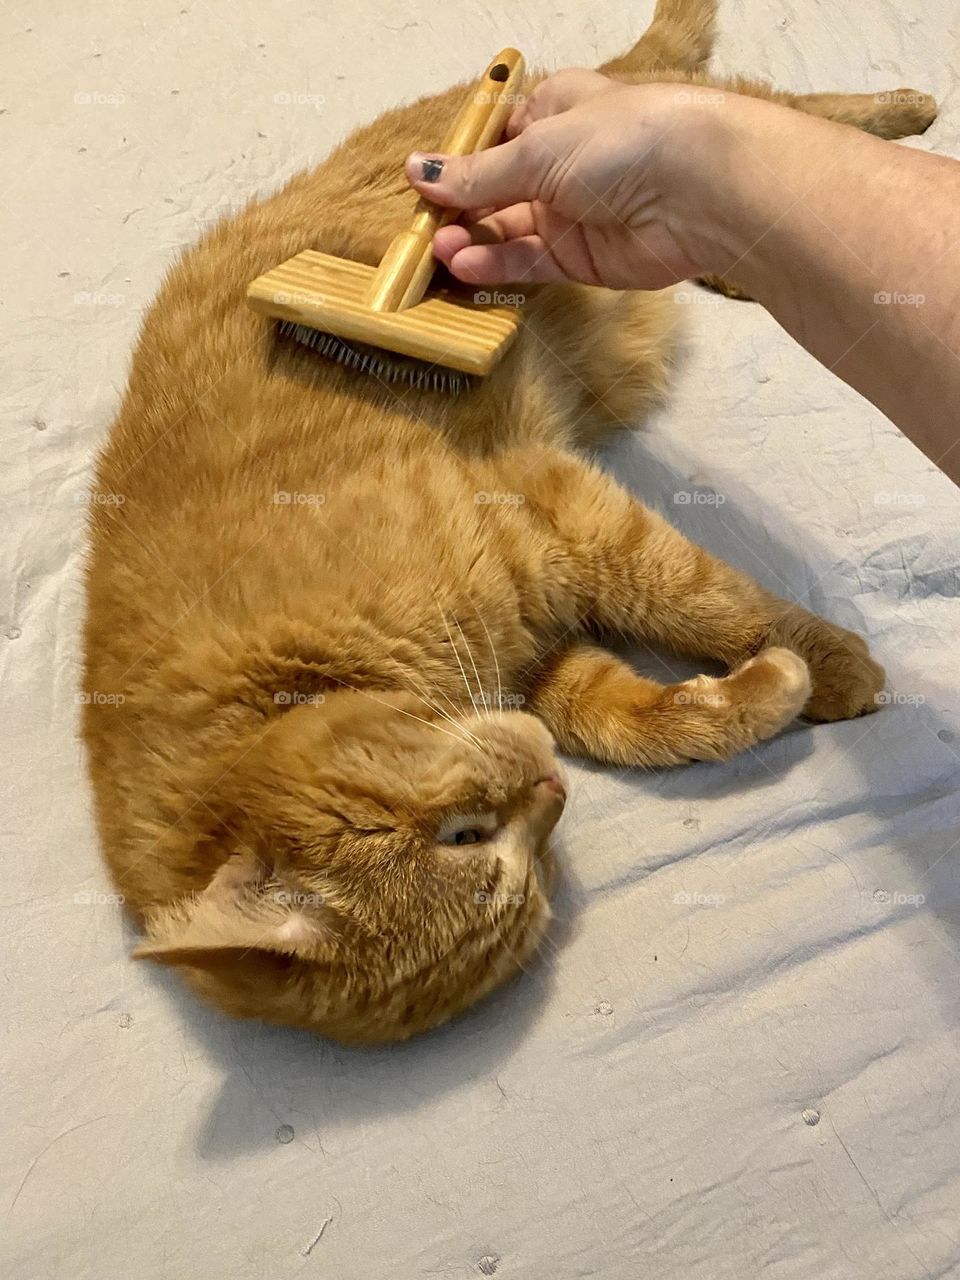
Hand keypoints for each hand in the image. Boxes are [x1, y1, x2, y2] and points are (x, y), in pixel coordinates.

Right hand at [405, 71, 703, 289]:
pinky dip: (497, 265)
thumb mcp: (537, 150)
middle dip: (458, 210)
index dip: (458, 163)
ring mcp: (571, 213)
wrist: (696, 191)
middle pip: (496, 190)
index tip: (421, 185)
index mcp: (554, 113)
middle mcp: (561, 162)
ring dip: (472, 241)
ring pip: (508, 230)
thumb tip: (419, 171)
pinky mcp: (581, 259)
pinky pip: (529, 262)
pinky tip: (466, 266)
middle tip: (422, 230)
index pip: (494, 140)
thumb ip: (477, 174)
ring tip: (440, 251)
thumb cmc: (622, 141)